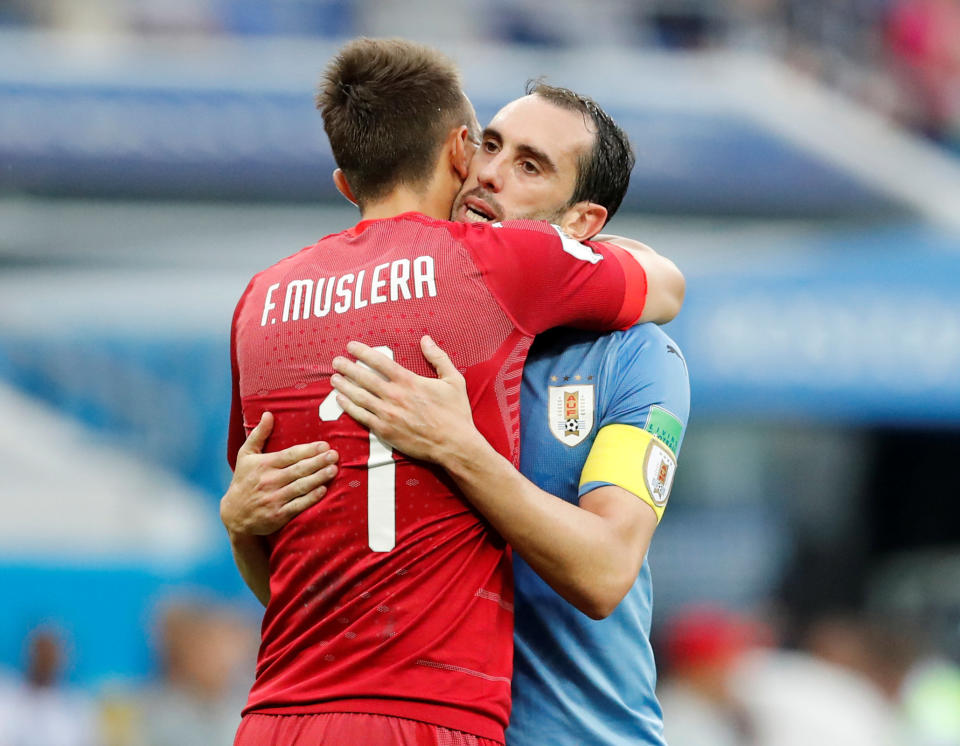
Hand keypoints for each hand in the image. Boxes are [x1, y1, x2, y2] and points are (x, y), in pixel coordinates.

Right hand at [220, 412, 337, 535]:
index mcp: (263, 464)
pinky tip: (323, 490)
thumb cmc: (244, 480)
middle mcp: (269, 481)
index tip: (324, 445)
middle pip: (298, 470)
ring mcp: (274, 499)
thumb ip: (258, 434)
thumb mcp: (245, 455)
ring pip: (300, 486)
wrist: (234, 514)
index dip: (308, 450)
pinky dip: (311, 498)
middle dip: (318, 462)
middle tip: (335, 455)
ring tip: (333, 469)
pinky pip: (297, 505)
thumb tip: (268, 414)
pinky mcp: (278, 515)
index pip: (289, 455)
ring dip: (318, 478)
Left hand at [330, 336, 479, 464]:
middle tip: (335, 361)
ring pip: (359, 396)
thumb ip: (438, 357)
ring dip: (344, 386)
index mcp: (409, 381)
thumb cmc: (456, 413)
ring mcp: (388, 414)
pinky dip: (349, 406)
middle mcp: (395, 396)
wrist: (454, 445)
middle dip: (347, 367)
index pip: (379, 362)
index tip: (351, 346)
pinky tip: (340, 399)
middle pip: (364, 378)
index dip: (362, 352)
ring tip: (333, 378)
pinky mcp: (385, 431)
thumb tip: (426, 339)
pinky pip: (361, 416)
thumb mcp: (454, 380)